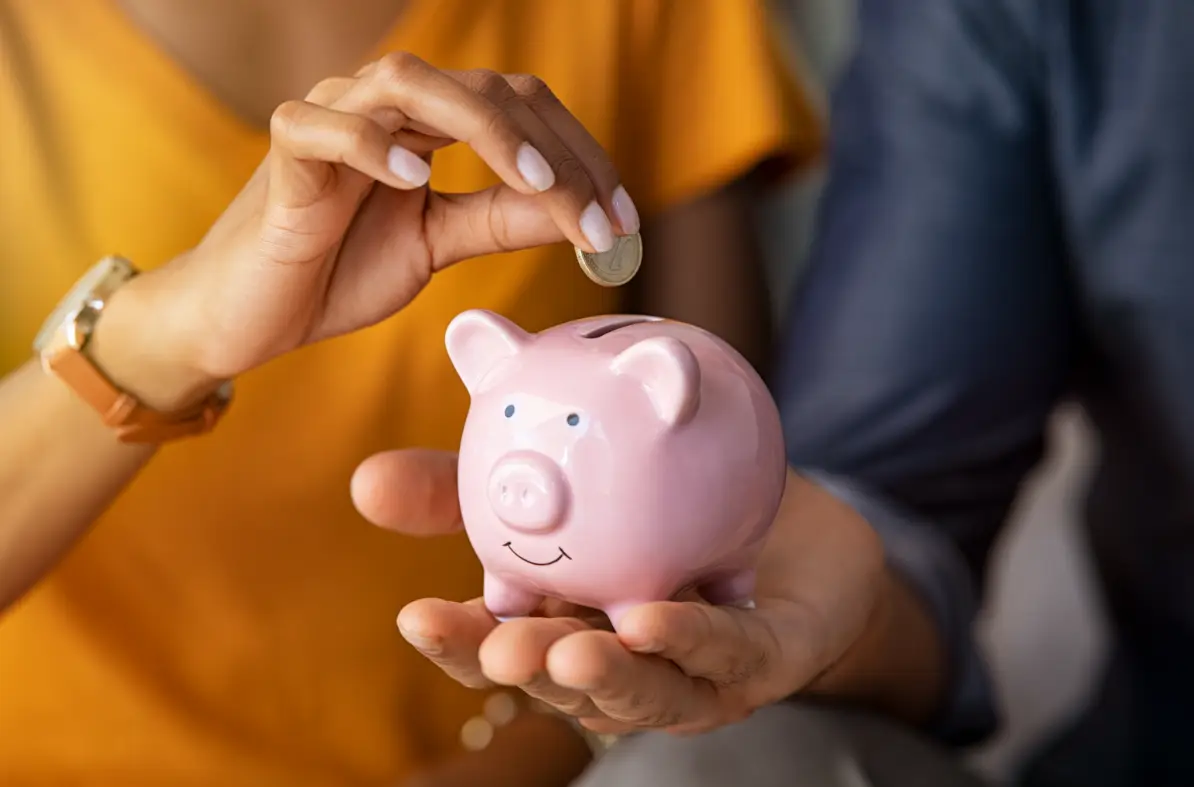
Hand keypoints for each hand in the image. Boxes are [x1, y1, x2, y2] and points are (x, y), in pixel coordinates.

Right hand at [96, 53, 638, 409]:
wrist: (251, 314)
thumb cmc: (338, 270)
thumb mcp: (437, 245)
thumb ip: (499, 221)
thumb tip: (578, 215)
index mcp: (428, 124)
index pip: (521, 109)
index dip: (580, 157)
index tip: (623, 223)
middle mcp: (386, 105)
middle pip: (487, 90)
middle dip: (556, 153)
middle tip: (600, 220)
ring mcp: (332, 118)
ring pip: (412, 82)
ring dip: (487, 130)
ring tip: (537, 186)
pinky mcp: (284, 153)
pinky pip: (323, 126)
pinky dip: (370, 144)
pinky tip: (414, 180)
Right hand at [352, 449, 886, 735]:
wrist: (795, 519)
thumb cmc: (672, 509)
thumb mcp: (567, 484)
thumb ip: (473, 487)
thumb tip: (364, 480)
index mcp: (565, 622)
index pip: (500, 644)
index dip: (459, 641)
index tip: (414, 616)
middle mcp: (620, 660)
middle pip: (559, 679)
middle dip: (522, 670)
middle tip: (496, 646)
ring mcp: (689, 674)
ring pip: (639, 688)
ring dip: (599, 675)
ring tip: (562, 650)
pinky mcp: (758, 662)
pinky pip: (724, 654)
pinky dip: (689, 638)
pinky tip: (652, 618)